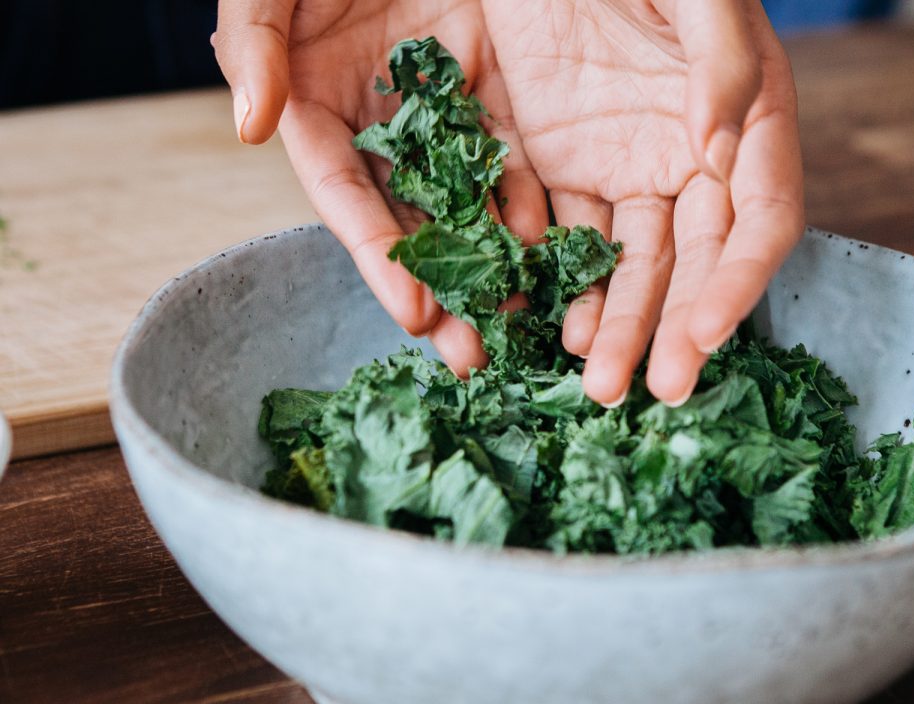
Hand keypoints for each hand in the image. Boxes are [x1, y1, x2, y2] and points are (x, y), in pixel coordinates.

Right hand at [212, 0, 548, 375]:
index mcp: (326, 110)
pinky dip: (550, 216)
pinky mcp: (512, 103)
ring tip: (532, 329)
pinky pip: (533, 167)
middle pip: (418, 224)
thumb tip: (250, 126)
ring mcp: (455, 119)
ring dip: (504, 273)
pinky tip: (572, 263)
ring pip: (480, 208)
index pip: (351, 197)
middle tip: (476, 359)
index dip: (381, 256)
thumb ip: (255, 41)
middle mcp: (392, 130)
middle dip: (448, 293)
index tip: (417, 311)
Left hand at [481, 0, 803, 405]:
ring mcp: (626, 164)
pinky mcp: (563, 158)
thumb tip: (718, 154)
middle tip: (652, 389)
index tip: (707, 335)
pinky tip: (544, 322)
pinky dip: (554, 279)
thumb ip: (720, 64)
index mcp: (750, 118)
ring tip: (594, 378)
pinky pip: (561, 231)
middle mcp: (694, 157)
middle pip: (693, 262)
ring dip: (615, 323)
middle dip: (674, 328)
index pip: (760, 220)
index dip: (740, 282)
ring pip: (627, 263)